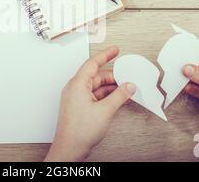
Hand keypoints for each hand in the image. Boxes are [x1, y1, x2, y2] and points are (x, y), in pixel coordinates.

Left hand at [44, 46, 135, 161]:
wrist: (70, 149)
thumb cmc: (79, 131)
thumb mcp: (105, 110)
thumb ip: (119, 96)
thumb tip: (128, 86)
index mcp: (77, 84)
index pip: (92, 63)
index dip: (105, 55)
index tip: (115, 50)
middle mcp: (75, 89)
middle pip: (96, 76)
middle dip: (113, 76)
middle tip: (127, 77)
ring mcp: (77, 98)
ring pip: (96, 87)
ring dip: (111, 88)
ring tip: (126, 90)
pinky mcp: (80, 107)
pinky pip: (95, 96)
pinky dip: (106, 96)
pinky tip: (118, 99)